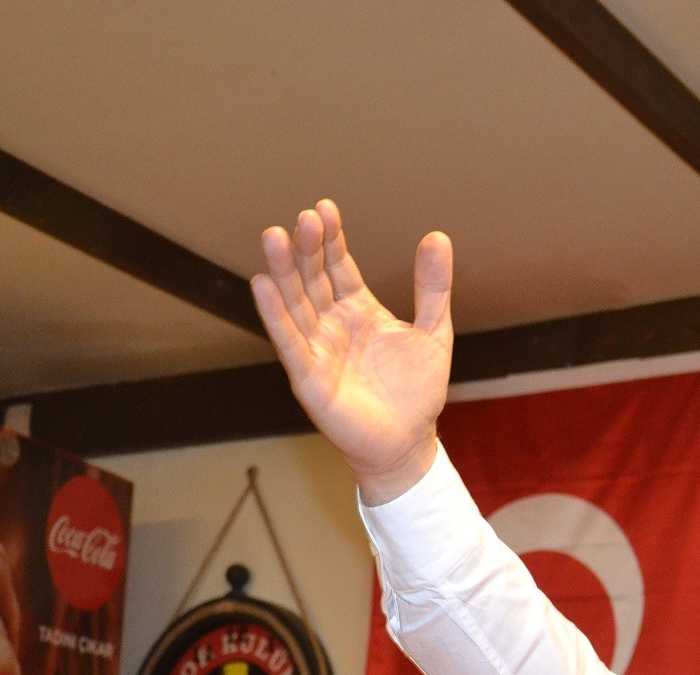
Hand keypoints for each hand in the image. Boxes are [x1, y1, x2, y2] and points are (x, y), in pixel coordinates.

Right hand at [251, 199, 453, 503]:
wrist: (410, 442)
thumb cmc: (417, 392)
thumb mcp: (434, 331)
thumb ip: (433, 287)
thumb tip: (437, 235)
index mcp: (358, 310)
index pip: (338, 265)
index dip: (331, 238)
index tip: (324, 207)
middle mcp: (331, 324)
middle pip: (312, 278)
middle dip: (307, 248)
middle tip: (303, 217)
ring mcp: (317, 349)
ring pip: (295, 303)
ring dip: (283, 271)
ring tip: (274, 237)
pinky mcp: (309, 378)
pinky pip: (289, 342)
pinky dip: (275, 315)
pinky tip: (262, 285)